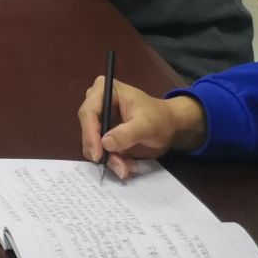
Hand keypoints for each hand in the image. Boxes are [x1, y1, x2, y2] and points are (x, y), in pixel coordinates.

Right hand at [76, 81, 205, 179]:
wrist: (169, 125)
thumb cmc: (159, 118)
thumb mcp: (146, 125)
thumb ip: (126, 133)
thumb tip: (105, 143)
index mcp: (105, 89)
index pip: (88, 112)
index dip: (90, 134)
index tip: (97, 155)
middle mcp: (96, 101)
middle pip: (88, 128)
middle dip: (100, 150)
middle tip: (116, 166)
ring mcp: (99, 117)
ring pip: (93, 142)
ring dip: (109, 158)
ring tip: (126, 168)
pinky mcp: (103, 132)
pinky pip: (101, 149)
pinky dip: (112, 160)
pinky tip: (126, 165)